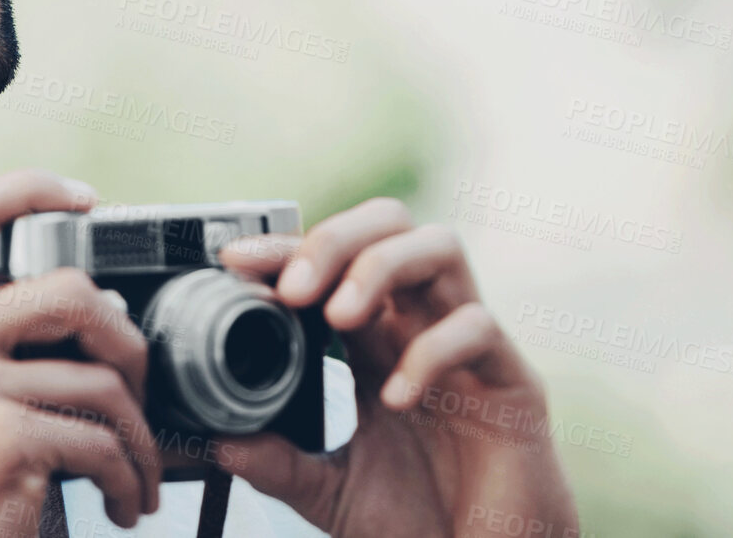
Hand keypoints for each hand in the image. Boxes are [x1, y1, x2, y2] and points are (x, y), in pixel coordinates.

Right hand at [0, 170, 161, 537]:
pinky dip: (128, 479)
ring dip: (138, 438)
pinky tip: (120, 502)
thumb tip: (90, 312)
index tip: (84, 199)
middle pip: (71, 290)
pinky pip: (100, 441)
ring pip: (101, 380)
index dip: (30, 188)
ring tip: (136, 472)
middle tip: (138, 394)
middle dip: (128, 345)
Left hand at [212, 199, 579, 537]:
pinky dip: (431, 350)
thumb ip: (281, 466)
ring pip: (439, 247)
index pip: (333, 261)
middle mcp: (422, 324)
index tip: (235, 262)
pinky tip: (396, 397)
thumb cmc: (421, 522)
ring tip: (339, 314)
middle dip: (335, 239)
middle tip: (292, 289)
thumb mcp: (330, 494)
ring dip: (379, 266)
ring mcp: (470, 346)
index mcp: (376, 338)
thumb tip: (219, 443)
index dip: (287, 248)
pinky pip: (479, 329)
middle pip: (389, 224)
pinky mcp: (514, 381)